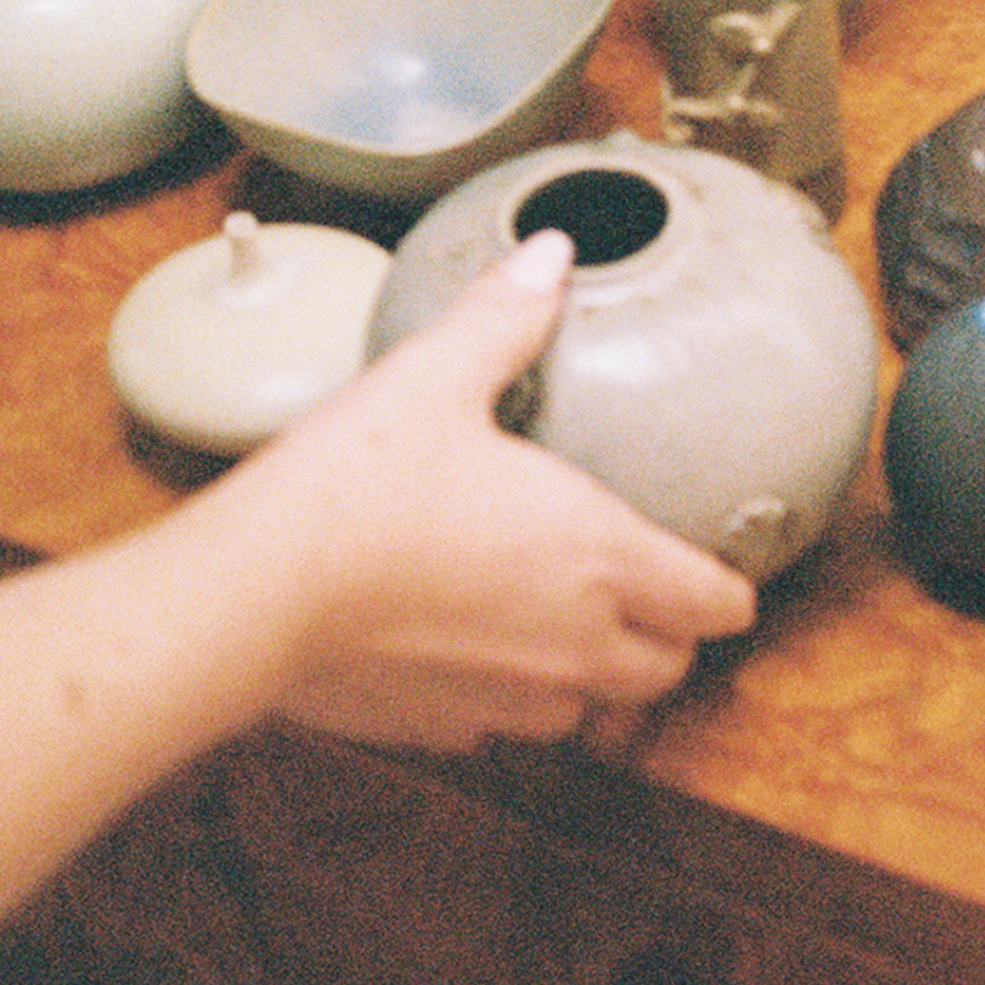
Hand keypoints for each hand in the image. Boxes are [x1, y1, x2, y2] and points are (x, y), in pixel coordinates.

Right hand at [224, 229, 757, 751]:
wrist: (261, 591)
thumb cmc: (359, 485)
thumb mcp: (437, 376)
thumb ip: (505, 317)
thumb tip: (551, 255)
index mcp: (597, 556)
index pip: (714, 603)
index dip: (723, 586)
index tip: (708, 565)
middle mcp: (571, 644)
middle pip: (665, 670)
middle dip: (666, 635)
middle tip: (640, 590)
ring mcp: (507, 700)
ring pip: (585, 709)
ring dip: (586, 674)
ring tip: (552, 620)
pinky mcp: (440, 729)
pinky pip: (499, 726)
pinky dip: (499, 693)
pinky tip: (460, 643)